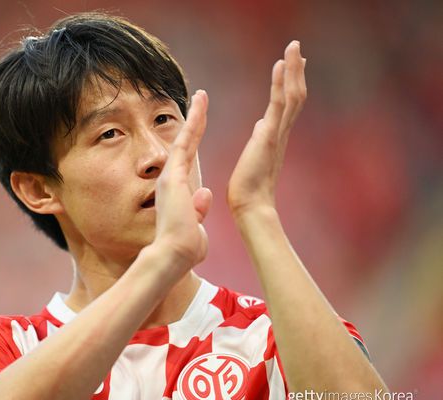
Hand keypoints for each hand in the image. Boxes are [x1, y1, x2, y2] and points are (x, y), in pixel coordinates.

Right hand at [150, 90, 212, 268]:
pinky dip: (192, 122)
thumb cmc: (185, 247)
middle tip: (198, 101)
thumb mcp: (195, 225)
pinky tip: (199, 104)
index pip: (189, 160)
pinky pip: (184, 141)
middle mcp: (171, 179)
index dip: (195, 142)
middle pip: (184, 144)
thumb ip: (198, 209)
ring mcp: (170, 175)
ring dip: (194, 116)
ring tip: (201, 96)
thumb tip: (205, 194)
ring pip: (184, 138)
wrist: (174, 254)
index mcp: (178, 191)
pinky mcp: (172, 174)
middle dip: (193, 122)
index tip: (199, 126)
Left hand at [227, 41, 306, 216]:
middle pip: (295, 96)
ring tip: (293, 47)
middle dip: (296, 71)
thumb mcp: (253, 158)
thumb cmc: (248, 189)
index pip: (286, 106)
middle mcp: (281, 133)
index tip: (293, 65)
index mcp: (275, 138)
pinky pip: (278, 104)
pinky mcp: (269, 137)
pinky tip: (280, 65)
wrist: (250, 207)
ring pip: (291, 95)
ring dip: (292, 70)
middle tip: (297, 48)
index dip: (290, 84)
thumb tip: (261, 125)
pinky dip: (281, 83)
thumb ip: (261, 140)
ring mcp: (277, 134)